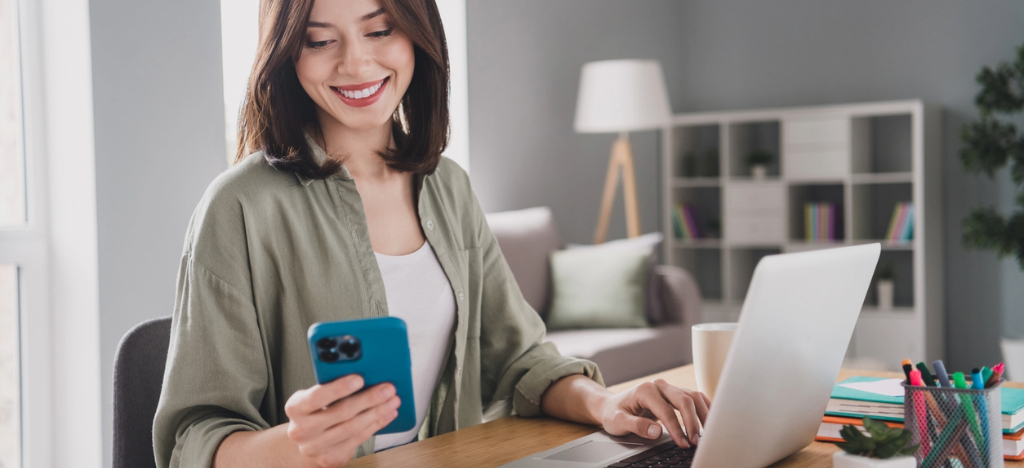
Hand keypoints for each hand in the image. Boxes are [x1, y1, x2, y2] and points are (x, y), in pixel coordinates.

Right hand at [284, 375, 400, 466]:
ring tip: (392, 401)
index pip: (317, 397)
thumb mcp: (315, 397)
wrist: (307, 441)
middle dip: (368, 399)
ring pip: (352, 428)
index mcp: (296, 408)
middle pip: (340, 413)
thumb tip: (364, 373)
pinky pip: (358, 439)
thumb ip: (331, 386)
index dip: (339, 388)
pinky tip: (387, 415)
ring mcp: (315, 447)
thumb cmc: (314, 412)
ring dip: (377, 412)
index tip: (360, 378)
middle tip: (387, 388)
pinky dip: (376, 425)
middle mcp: (301, 430)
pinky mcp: (331, 458)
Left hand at [598, 379, 710, 448]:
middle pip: (684, 400)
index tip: (683, 444)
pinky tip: (709, 421)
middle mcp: (659, 386)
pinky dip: (704, 408)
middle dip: (693, 423)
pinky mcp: (674, 393)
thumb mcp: (618, 421)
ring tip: (705, 435)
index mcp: (645, 390)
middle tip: (695, 442)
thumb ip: (636, 425)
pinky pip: (694, 397)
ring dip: (702, 415)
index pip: (667, 410)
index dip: (677, 429)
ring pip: (693, 396)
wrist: (612, 405)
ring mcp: (668, 388)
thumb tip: (656, 432)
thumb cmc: (614, 413)